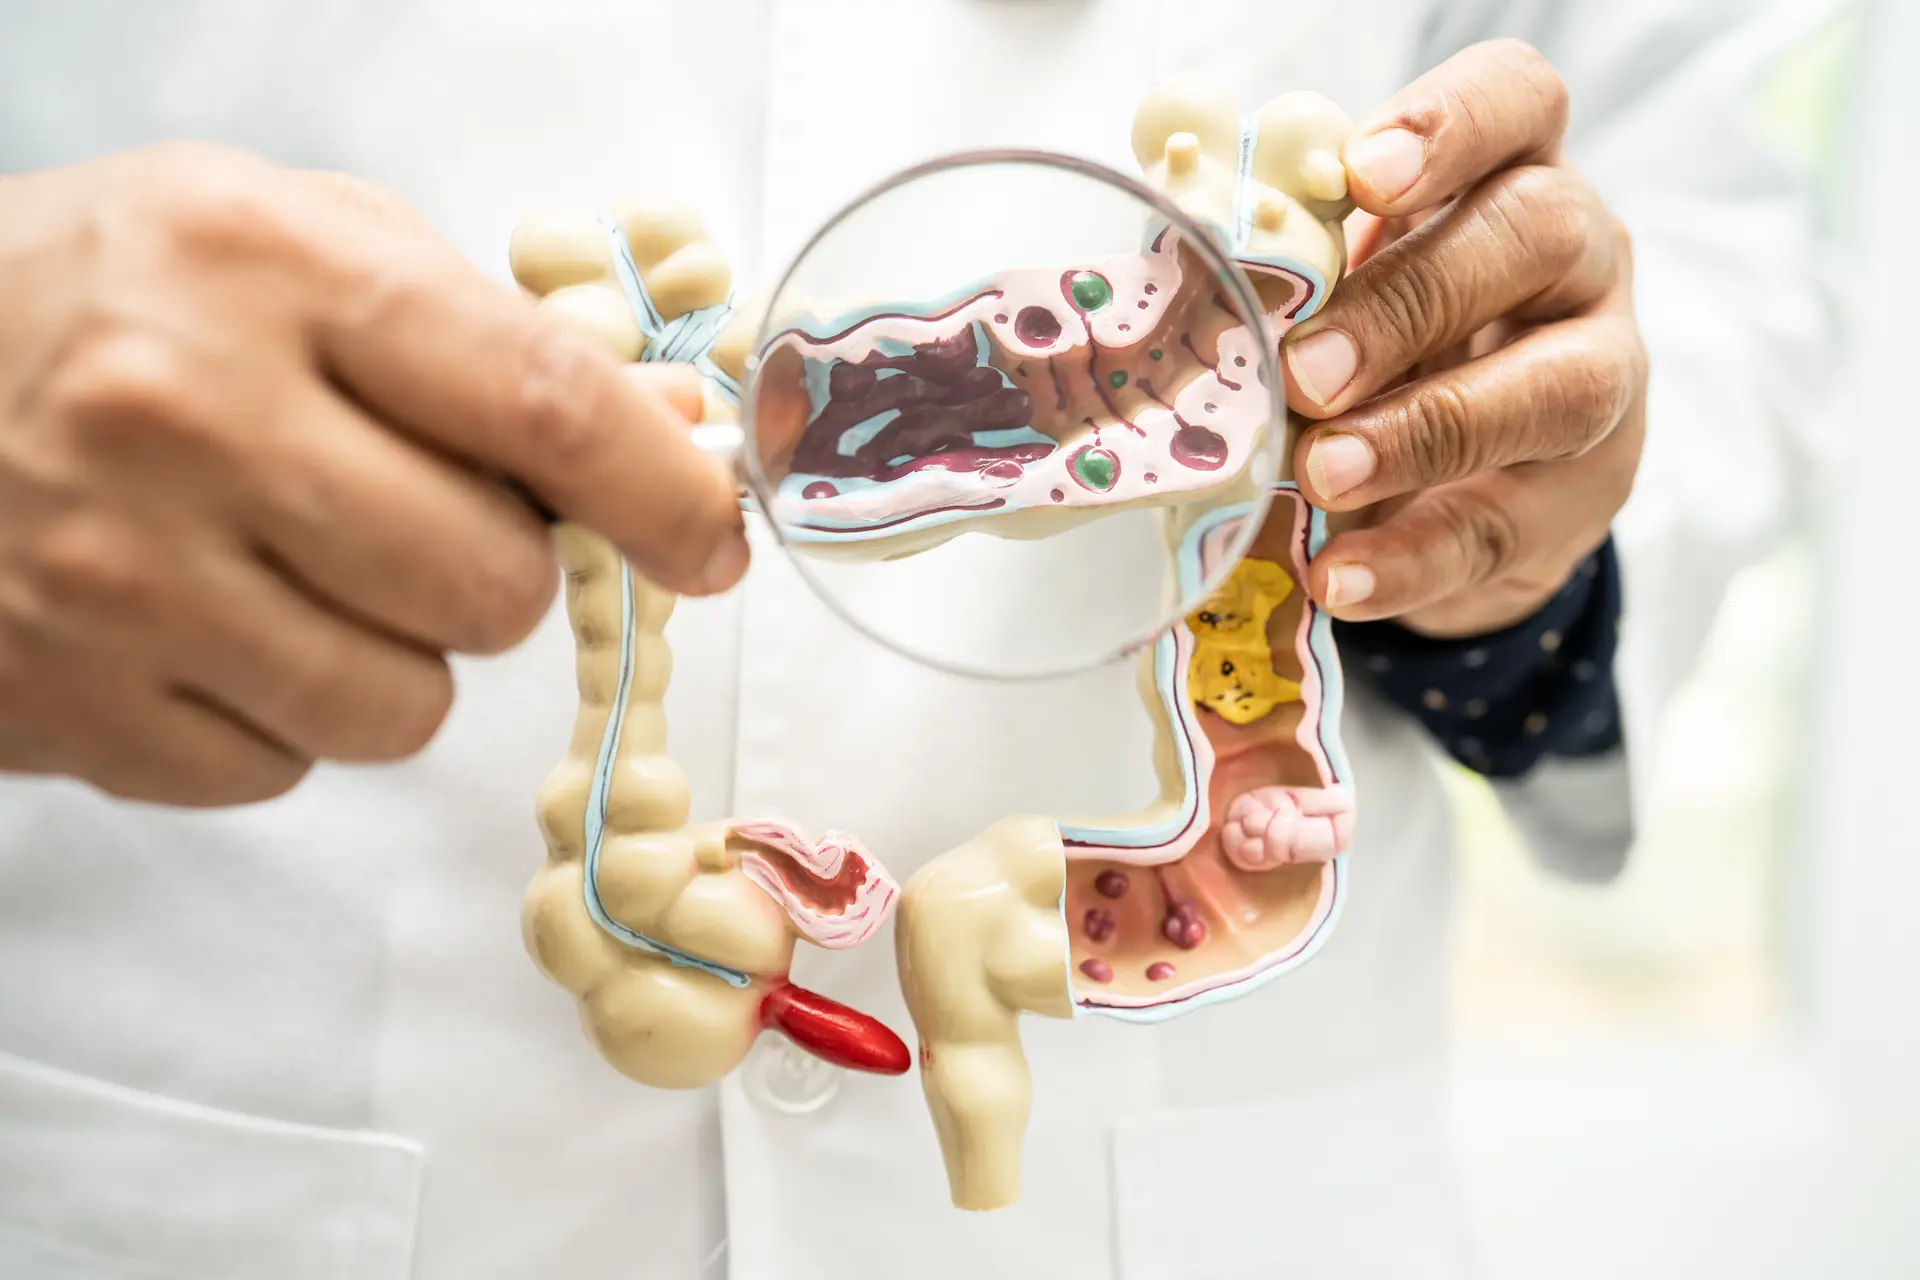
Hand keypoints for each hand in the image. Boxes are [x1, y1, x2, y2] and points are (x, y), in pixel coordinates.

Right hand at [0, 143, 745, 804]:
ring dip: (395, 653)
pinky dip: (283, 714)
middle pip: (490, 583)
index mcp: (265, 270)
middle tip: (419, 521)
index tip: (713, 541)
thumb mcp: (287, 240)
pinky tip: (210, 627)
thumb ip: (480, 334)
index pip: (540, 404)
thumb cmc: (104, 297)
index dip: (662, 492)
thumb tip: (666, 438)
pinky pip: (288, 766)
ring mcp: (116, 580)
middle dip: (497, 571)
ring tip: (297, 570)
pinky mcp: (72, 707)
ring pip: (406, 704)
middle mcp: (185, 420)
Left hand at [1284, 40, 1645, 637]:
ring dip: (1424, 432)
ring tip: (1322, 472)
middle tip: (1308, 367)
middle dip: (1412, 300)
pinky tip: (1340, 577)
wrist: (1481, 480)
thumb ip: (1285, 261)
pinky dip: (1411, 558)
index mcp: (1511, 175)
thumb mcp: (1346, 286)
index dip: (1452, 124)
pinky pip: (1500, 527)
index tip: (1365, 174)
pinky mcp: (1575, 501)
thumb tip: (1171, 247)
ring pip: (1552, 389)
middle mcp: (1579, 261)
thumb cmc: (1395, 345)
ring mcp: (1599, 381)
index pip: (1518, 103)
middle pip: (1536, 236)